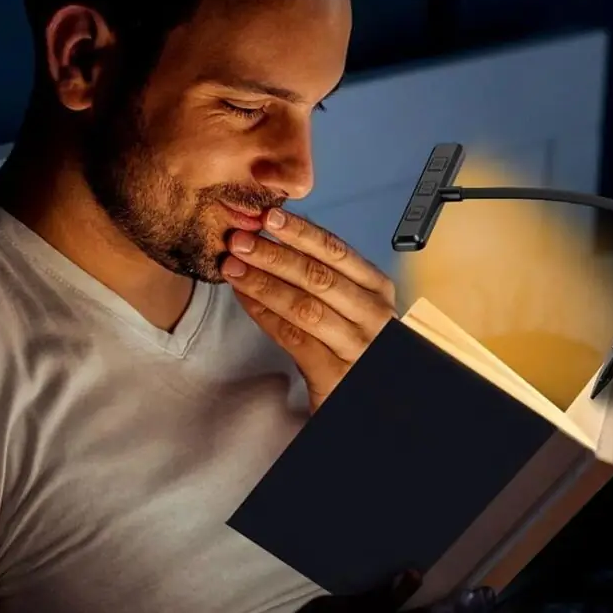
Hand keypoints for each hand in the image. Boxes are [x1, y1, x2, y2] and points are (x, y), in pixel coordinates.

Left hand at [223, 207, 396, 410]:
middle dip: (274, 255)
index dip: (301, 233)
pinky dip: (264, 315)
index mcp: (379, 291)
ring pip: (303, 306)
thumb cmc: (355, 348)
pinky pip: (293, 338)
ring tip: (233, 267)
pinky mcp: (335, 375)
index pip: (338, 252)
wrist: (363, 395)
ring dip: (263, 283)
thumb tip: (283, 237)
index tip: (269, 217)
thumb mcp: (355, 307)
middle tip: (240, 240)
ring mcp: (357, 346)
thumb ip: (329, 278)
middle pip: (319, 277)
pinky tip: (244, 299)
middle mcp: (374, 316)